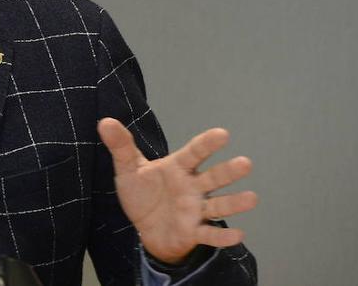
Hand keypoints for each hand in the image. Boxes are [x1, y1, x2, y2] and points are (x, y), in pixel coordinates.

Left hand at [97, 118, 257, 264]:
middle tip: (245, 163)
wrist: (145, 227)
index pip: (193, 153)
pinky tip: (238, 235)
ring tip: (252, 198)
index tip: (222, 134)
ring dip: (234, 203)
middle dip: (228, 172)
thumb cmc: (143, 194)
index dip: (207, 144)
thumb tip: (105, 121)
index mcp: (178, 168)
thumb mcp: (128, 169)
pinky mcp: (194, 231)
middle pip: (212, 178)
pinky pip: (210, 234)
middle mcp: (192, 187)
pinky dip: (222, 236)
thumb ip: (121, 146)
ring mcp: (195, 209)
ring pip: (218, 205)